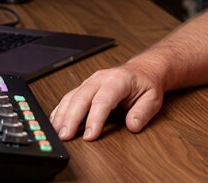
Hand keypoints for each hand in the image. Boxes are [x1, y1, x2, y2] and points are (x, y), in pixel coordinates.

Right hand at [49, 61, 165, 140]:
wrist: (143, 70)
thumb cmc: (146, 84)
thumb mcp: (153, 98)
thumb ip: (143, 112)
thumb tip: (133, 125)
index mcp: (118, 80)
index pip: (103, 99)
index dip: (94, 118)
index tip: (89, 135)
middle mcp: (101, 79)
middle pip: (81, 97)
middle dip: (71, 117)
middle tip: (65, 136)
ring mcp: (90, 82)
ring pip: (72, 96)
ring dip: (62, 115)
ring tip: (57, 132)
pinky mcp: (85, 87)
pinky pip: (69, 97)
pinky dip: (60, 110)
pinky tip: (54, 122)